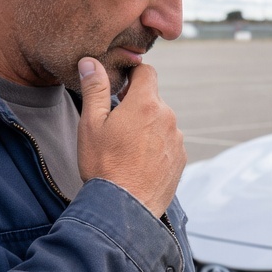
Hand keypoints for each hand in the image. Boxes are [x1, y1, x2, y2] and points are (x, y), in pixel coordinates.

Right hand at [77, 58, 185, 216]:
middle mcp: (168, 118)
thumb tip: (91, 62)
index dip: (133, 75)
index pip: (147, 72)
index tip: (120, 88)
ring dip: (147, 128)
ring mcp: (177, 140)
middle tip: (115, 126)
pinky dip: (156, 147)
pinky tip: (138, 163)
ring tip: (126, 149)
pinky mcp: (180, 159)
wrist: (124, 209)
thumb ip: (94, 89)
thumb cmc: (104, 165)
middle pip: (153, 100)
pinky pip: (168, 144)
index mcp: (146, 104)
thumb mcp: (91, 124)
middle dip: (137, 106)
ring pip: (161, 123)